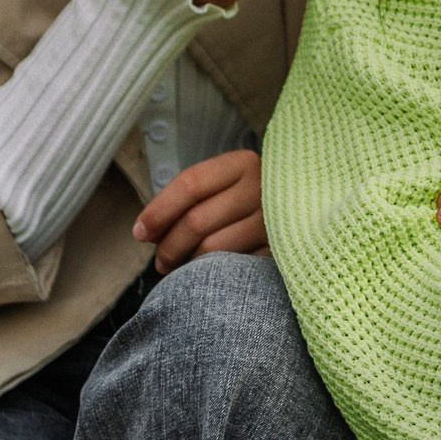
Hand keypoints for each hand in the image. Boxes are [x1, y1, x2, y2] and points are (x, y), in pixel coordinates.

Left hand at [135, 150, 267, 268]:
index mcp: (241, 164)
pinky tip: (206, 272)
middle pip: (197, 221)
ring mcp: (273, 222)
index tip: (139, 232)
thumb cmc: (245, 196)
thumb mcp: (221, 183)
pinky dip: (213, 274)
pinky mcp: (279, 251)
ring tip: (179, 267)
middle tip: (159, 261)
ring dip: (187, 263)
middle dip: (169, 245)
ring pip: (213, 249)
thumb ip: (186, 199)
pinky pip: (233, 268)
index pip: (189, 185)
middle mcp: (260, 189)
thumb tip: (145, 231)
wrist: (300, 207)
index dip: (158, 211)